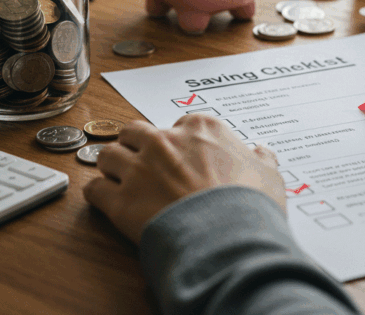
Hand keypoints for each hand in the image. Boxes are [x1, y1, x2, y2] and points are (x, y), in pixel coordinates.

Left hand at [83, 115, 285, 242]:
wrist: (228, 239)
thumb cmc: (249, 206)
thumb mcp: (269, 176)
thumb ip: (261, 160)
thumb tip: (261, 154)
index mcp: (201, 129)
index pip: (178, 125)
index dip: (178, 143)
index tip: (182, 158)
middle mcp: (164, 141)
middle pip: (134, 132)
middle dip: (135, 147)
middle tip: (143, 166)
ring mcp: (139, 169)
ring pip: (107, 156)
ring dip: (112, 168)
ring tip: (120, 182)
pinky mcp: (120, 201)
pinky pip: (94, 189)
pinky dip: (98, 196)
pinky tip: (107, 204)